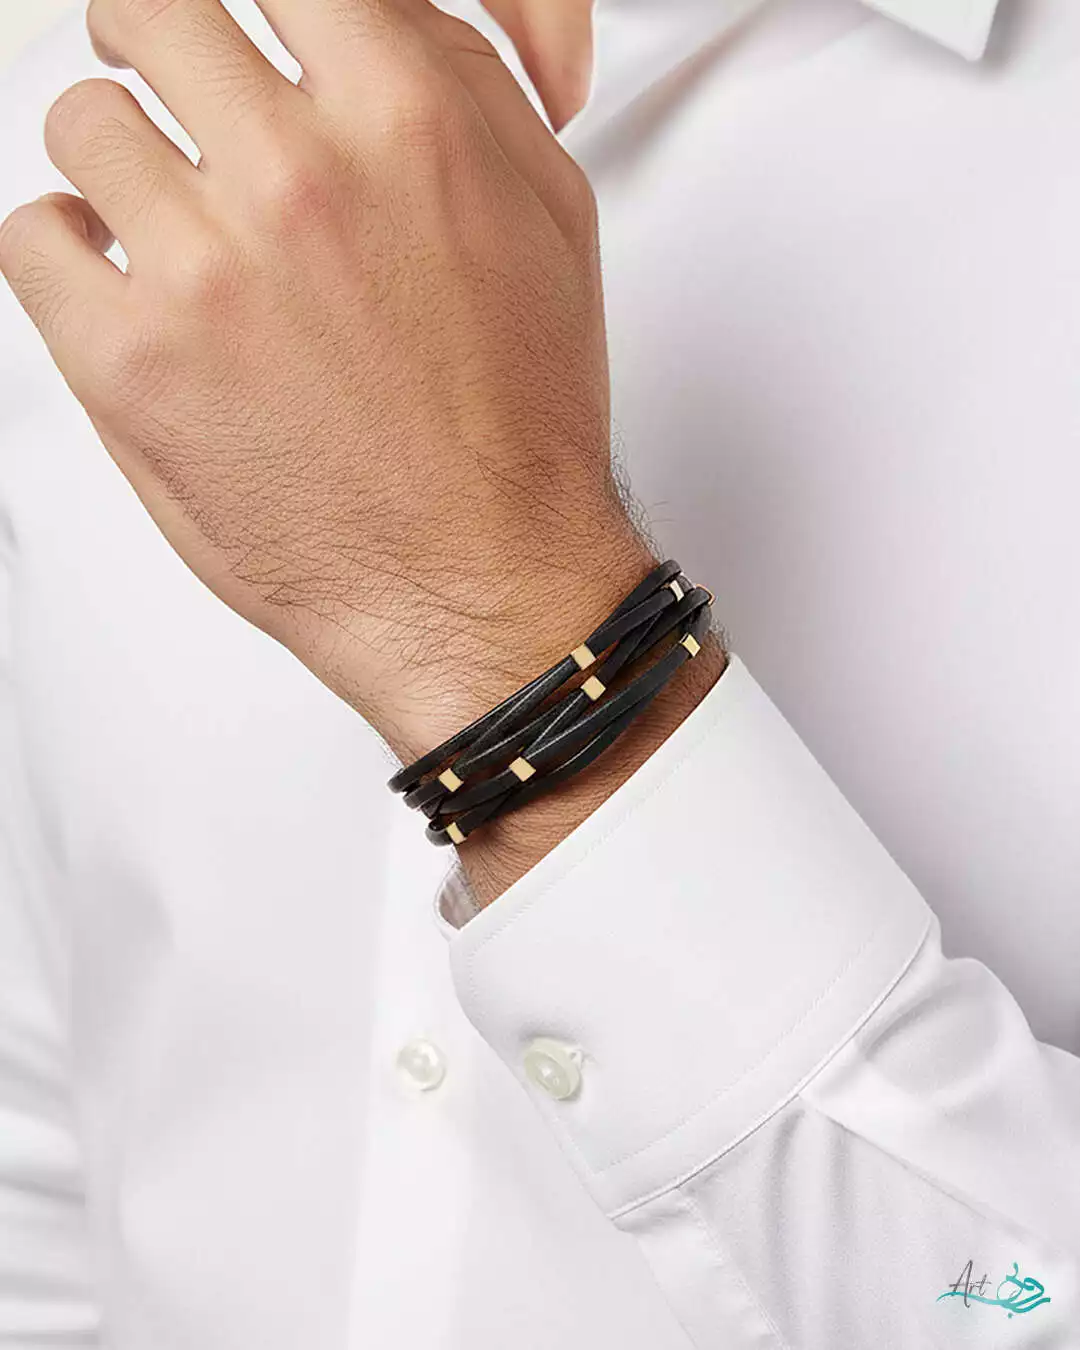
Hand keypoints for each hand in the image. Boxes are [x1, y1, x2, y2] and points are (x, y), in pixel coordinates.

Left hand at [0, 0, 721, 898]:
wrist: (482, 580)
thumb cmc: (517, 432)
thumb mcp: (548, 227)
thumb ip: (465, 95)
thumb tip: (387, 25)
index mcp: (405, 124)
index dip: (247, 5)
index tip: (234, 30)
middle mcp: (296, 180)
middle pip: (149, 11)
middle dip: (160, 51)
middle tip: (171, 96)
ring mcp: (204, 268)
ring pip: (82, 123)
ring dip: (120, 165)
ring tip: (165, 227)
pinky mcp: (131, 364)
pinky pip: (32, 237)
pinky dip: (68, 254)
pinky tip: (126, 287)